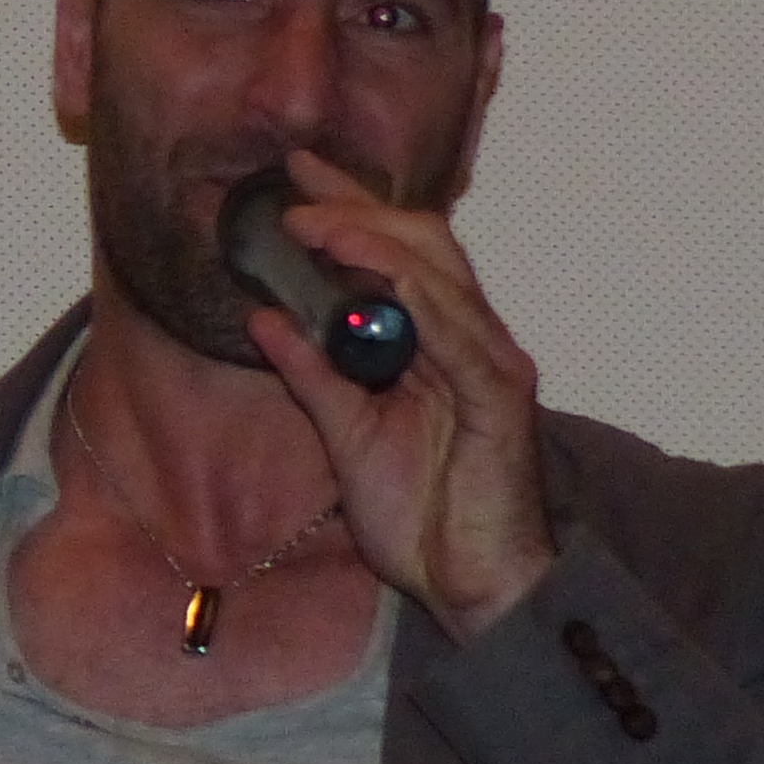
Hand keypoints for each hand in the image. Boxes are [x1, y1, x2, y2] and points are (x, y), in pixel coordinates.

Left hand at [254, 147, 556, 640]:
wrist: (469, 584)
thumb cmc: (419, 514)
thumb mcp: (343, 434)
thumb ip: (311, 374)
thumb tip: (264, 316)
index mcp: (433, 343)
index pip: (394, 255)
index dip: (348, 210)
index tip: (291, 178)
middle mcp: (468, 340)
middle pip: (421, 246)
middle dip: (357, 208)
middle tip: (293, 186)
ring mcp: (488, 362)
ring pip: (440, 275)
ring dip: (375, 241)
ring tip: (314, 223)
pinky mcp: (499, 397)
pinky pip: (459, 333)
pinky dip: (417, 299)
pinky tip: (376, 276)